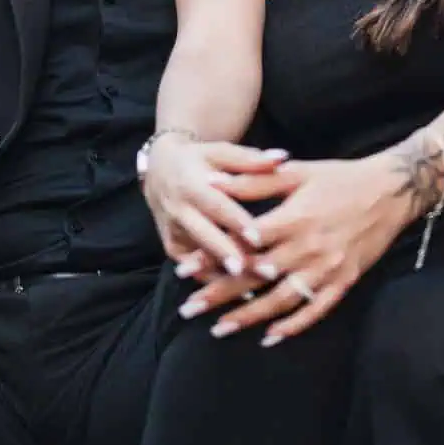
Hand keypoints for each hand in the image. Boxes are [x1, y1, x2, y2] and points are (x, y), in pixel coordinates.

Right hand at [143, 136, 289, 277]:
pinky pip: (194, 269)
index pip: (216, 205)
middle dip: (230, 256)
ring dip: (226, 275)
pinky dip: (215, 281)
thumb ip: (251, 160)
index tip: (258, 238)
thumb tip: (283, 157)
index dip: (236, 222)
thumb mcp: (221, 153)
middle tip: (257, 272)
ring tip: (256, 288)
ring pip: (200, 258)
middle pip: (205, 237)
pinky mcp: (172, 248)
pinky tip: (241, 291)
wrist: (160, 169)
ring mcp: (173, 232)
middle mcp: (178, 210)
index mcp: (191, 184)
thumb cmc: (200, 159)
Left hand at [182, 155, 407, 345]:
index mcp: (294, 219)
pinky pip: (315, 310)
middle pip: (256, 278)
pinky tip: (269, 337)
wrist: (390, 191)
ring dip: (248, 317)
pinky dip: (292, 326)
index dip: (212, 257)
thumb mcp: (296, 172)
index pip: (244, 244)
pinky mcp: (343, 282)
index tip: (184, 270)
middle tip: (188, 309)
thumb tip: (213, 182)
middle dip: (219, 295)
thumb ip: (254, 181)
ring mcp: (327, 269)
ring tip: (218, 329)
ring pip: (280, 301)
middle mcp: (308, 248)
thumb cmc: (339, 177)